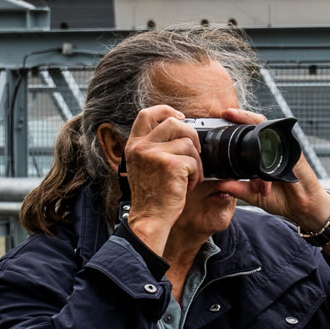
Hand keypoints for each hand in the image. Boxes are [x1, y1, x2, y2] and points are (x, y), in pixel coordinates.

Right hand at [117, 105, 200, 258]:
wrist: (150, 218)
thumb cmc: (151, 196)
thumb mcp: (144, 166)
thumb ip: (153, 147)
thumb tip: (177, 128)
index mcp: (134, 145)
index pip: (147, 114)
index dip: (166, 110)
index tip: (181, 117)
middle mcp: (141, 146)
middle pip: (174, 122)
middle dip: (191, 135)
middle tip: (195, 152)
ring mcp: (154, 154)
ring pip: (188, 143)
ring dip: (195, 161)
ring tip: (188, 177)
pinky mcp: (169, 164)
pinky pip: (193, 161)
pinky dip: (195, 174)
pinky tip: (186, 186)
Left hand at [214, 107, 329, 269]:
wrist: (304, 209)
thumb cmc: (283, 200)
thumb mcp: (254, 196)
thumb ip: (238, 189)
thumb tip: (219, 184)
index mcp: (264, 157)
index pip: (250, 136)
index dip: (237, 126)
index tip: (221, 120)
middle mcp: (274, 150)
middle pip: (257, 125)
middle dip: (241, 117)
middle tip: (225, 113)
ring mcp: (284, 149)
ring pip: (266, 126)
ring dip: (249, 119)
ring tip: (234, 116)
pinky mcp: (293, 152)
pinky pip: (279, 136)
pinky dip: (266, 129)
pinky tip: (254, 128)